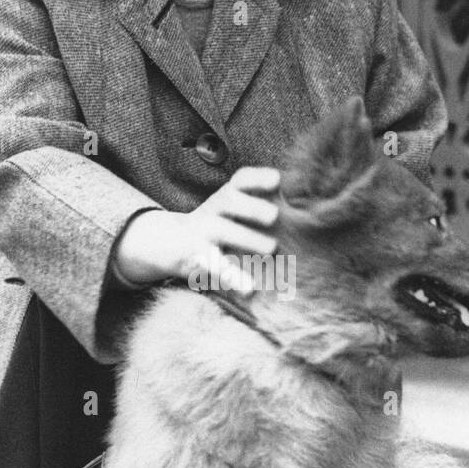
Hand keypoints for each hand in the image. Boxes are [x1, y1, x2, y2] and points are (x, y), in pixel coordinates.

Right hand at [113, 167, 279, 293]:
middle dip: (252, 206)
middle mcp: (213, 210)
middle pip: (228, 198)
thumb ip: (257, 209)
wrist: (168, 242)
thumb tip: (300, 211)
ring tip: (271, 248)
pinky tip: (250, 289)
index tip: (277, 180)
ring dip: (248, 238)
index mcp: (225, 197)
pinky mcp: (197, 258)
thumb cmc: (215, 227)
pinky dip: (234, 277)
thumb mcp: (229, 212)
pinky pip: (216, 266)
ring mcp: (202, 233)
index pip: (240, 181)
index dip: (257, 178)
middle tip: (274, 216)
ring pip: (222, 229)